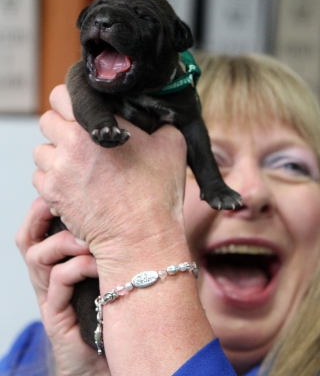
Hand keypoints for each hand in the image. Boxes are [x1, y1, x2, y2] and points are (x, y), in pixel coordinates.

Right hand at [16, 197, 109, 374]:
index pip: (40, 230)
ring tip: (87, 240)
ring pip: (38, 257)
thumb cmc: (112, 312)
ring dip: (63, 242)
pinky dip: (74, 268)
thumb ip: (112, 246)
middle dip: (39, 216)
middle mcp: (49, 279)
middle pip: (28, 240)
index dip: (45, 208)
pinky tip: (95, 264)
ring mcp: (51, 298)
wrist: (109, 359)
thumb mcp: (111, 271)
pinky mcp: (57, 317)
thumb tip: (129, 209)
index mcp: (59, 265)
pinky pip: (56, 283)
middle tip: (58, 204)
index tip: (64, 191)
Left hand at [33, 85, 187, 275]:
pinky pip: (40, 176)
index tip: (81, 110)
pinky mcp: (52, 195)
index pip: (62, 95)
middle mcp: (70, 145)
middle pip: (47, 120)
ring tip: (77, 164)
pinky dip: (52, 177)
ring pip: (41, 150)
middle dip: (62, 126)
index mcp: (95, 126)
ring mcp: (58, 171)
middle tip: (81, 138)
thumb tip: (152, 118)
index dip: (71, 100)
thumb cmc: (158, 194)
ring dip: (56, 153)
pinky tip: (72, 184)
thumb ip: (157, 122)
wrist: (141, 238)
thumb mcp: (172, 145)